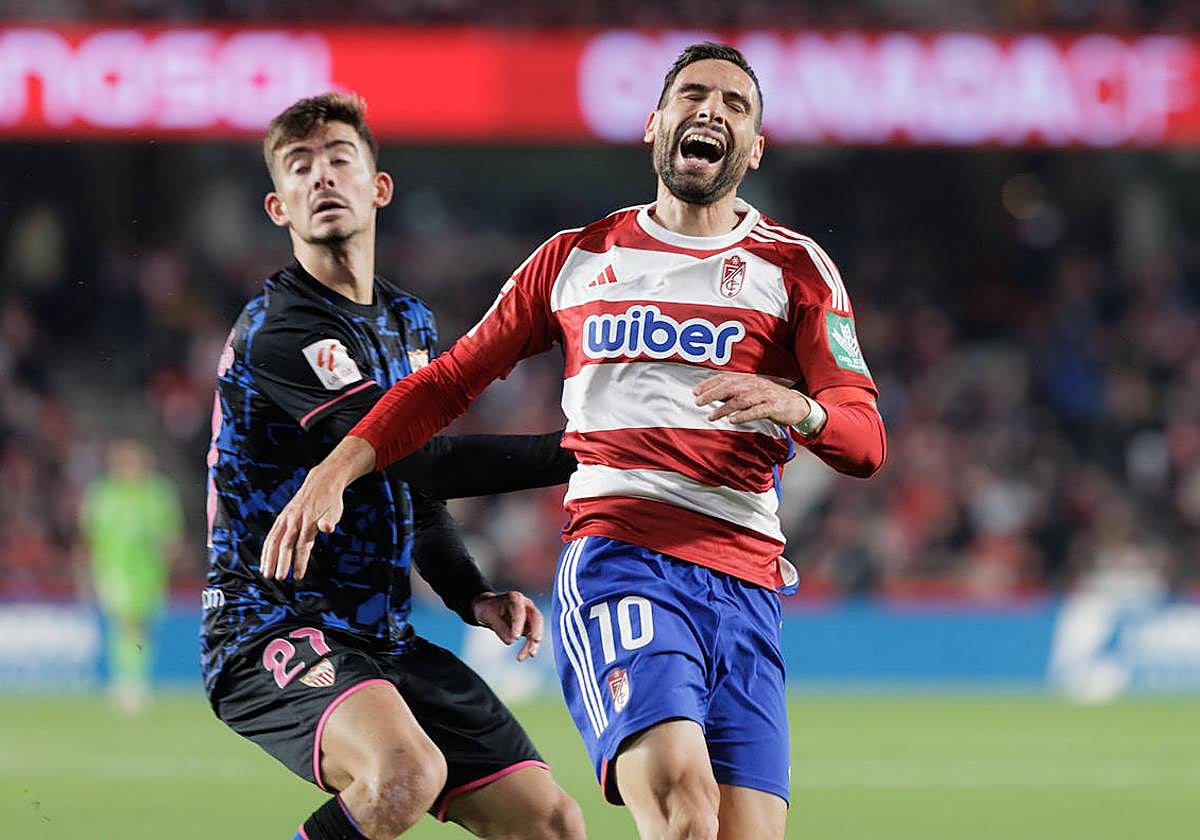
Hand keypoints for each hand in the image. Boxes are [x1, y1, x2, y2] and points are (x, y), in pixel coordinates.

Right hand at [260, 436, 375, 580]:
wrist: (321, 481)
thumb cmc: (330, 499)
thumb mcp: (335, 510)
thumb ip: (330, 521)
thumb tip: (328, 528)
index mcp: (308, 520)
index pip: (302, 545)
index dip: (300, 562)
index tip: (298, 576)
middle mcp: (294, 520)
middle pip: (285, 544)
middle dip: (281, 562)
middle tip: (279, 578)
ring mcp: (286, 518)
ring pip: (273, 540)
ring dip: (268, 557)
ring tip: (265, 573)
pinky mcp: (282, 518)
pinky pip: (271, 535)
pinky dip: (266, 548)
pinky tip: (264, 560)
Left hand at [472, 591, 543, 661]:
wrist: (488, 608)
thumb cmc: (487, 608)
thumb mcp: (486, 615)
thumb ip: (499, 627)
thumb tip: (511, 641)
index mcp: (515, 598)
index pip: (519, 610)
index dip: (519, 623)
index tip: (515, 637)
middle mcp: (525, 605)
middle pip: (536, 617)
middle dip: (537, 630)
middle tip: (535, 641)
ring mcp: (528, 616)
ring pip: (536, 629)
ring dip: (532, 643)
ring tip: (526, 656)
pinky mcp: (528, 627)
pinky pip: (532, 637)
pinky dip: (529, 647)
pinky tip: (525, 655)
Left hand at [694, 372, 810, 425]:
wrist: (797, 405)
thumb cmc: (771, 399)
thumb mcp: (753, 392)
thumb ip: (735, 392)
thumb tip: (713, 395)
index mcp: (749, 380)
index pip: (725, 378)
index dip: (709, 384)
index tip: (696, 392)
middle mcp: (755, 385)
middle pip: (730, 387)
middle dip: (712, 394)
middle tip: (699, 402)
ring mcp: (764, 396)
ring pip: (740, 400)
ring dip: (724, 408)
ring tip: (711, 416)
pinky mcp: (773, 407)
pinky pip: (756, 411)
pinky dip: (743, 415)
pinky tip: (732, 420)